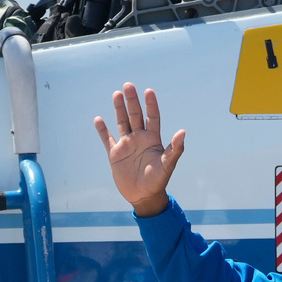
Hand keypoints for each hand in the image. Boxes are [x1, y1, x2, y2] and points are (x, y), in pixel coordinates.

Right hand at [93, 82, 184, 216]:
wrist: (144, 196)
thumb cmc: (158, 180)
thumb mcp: (168, 164)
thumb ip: (175, 148)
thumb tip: (183, 131)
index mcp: (153, 139)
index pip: (152, 117)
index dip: (151, 105)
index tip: (149, 91)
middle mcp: (140, 139)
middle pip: (135, 116)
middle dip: (132, 101)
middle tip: (128, 85)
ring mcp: (127, 145)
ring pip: (122, 122)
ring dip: (119, 109)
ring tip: (117, 94)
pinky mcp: (115, 154)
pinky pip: (108, 139)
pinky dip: (102, 130)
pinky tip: (99, 119)